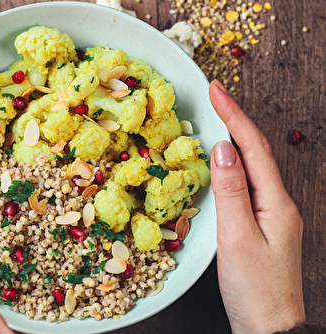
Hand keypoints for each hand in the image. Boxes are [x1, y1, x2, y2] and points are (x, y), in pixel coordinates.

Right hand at [209, 80, 305, 333]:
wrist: (268, 328)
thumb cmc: (254, 289)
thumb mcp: (237, 238)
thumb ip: (230, 192)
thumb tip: (223, 149)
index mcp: (276, 202)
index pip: (253, 147)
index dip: (234, 115)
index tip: (216, 89)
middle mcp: (277, 203)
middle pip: (256, 151)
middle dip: (235, 120)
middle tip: (213, 98)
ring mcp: (269, 214)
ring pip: (250, 167)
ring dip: (233, 140)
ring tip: (214, 120)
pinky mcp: (258, 225)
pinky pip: (244, 185)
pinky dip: (229, 166)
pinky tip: (218, 164)